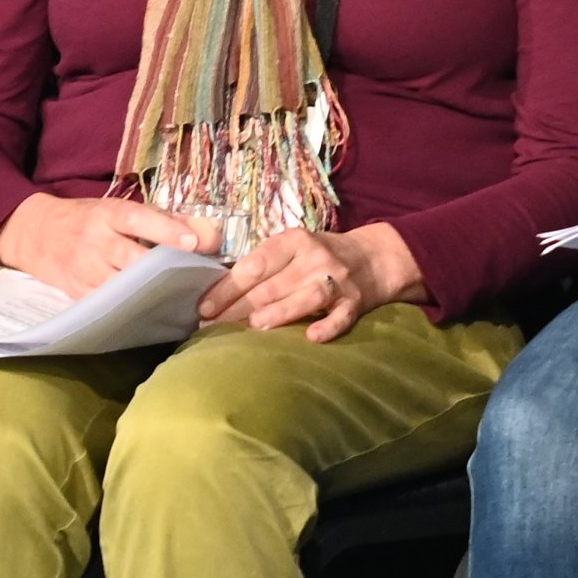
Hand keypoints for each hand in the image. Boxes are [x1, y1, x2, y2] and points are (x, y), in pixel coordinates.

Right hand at [0, 192, 213, 296]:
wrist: (36, 233)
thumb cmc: (88, 220)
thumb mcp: (116, 210)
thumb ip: (160, 220)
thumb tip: (206, 233)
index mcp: (107, 214)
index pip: (138, 218)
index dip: (166, 230)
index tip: (194, 243)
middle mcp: (95, 242)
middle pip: (133, 259)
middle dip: (167, 270)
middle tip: (200, 279)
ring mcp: (86, 271)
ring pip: (124, 289)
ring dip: (156, 295)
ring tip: (186, 300)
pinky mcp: (80, 296)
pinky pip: (112, 308)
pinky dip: (136, 311)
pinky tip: (159, 314)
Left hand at [202, 223, 426, 342]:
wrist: (372, 259)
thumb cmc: (317, 257)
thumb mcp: (291, 249)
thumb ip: (262, 264)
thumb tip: (216, 293)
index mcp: (294, 240)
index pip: (255, 264)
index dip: (227, 287)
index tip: (204, 308)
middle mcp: (315, 258)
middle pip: (273, 285)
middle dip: (240, 308)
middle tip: (214, 329)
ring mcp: (337, 280)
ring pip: (307, 297)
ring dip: (281, 312)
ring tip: (255, 326)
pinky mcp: (355, 302)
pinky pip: (342, 316)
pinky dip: (328, 327)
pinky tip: (312, 337)